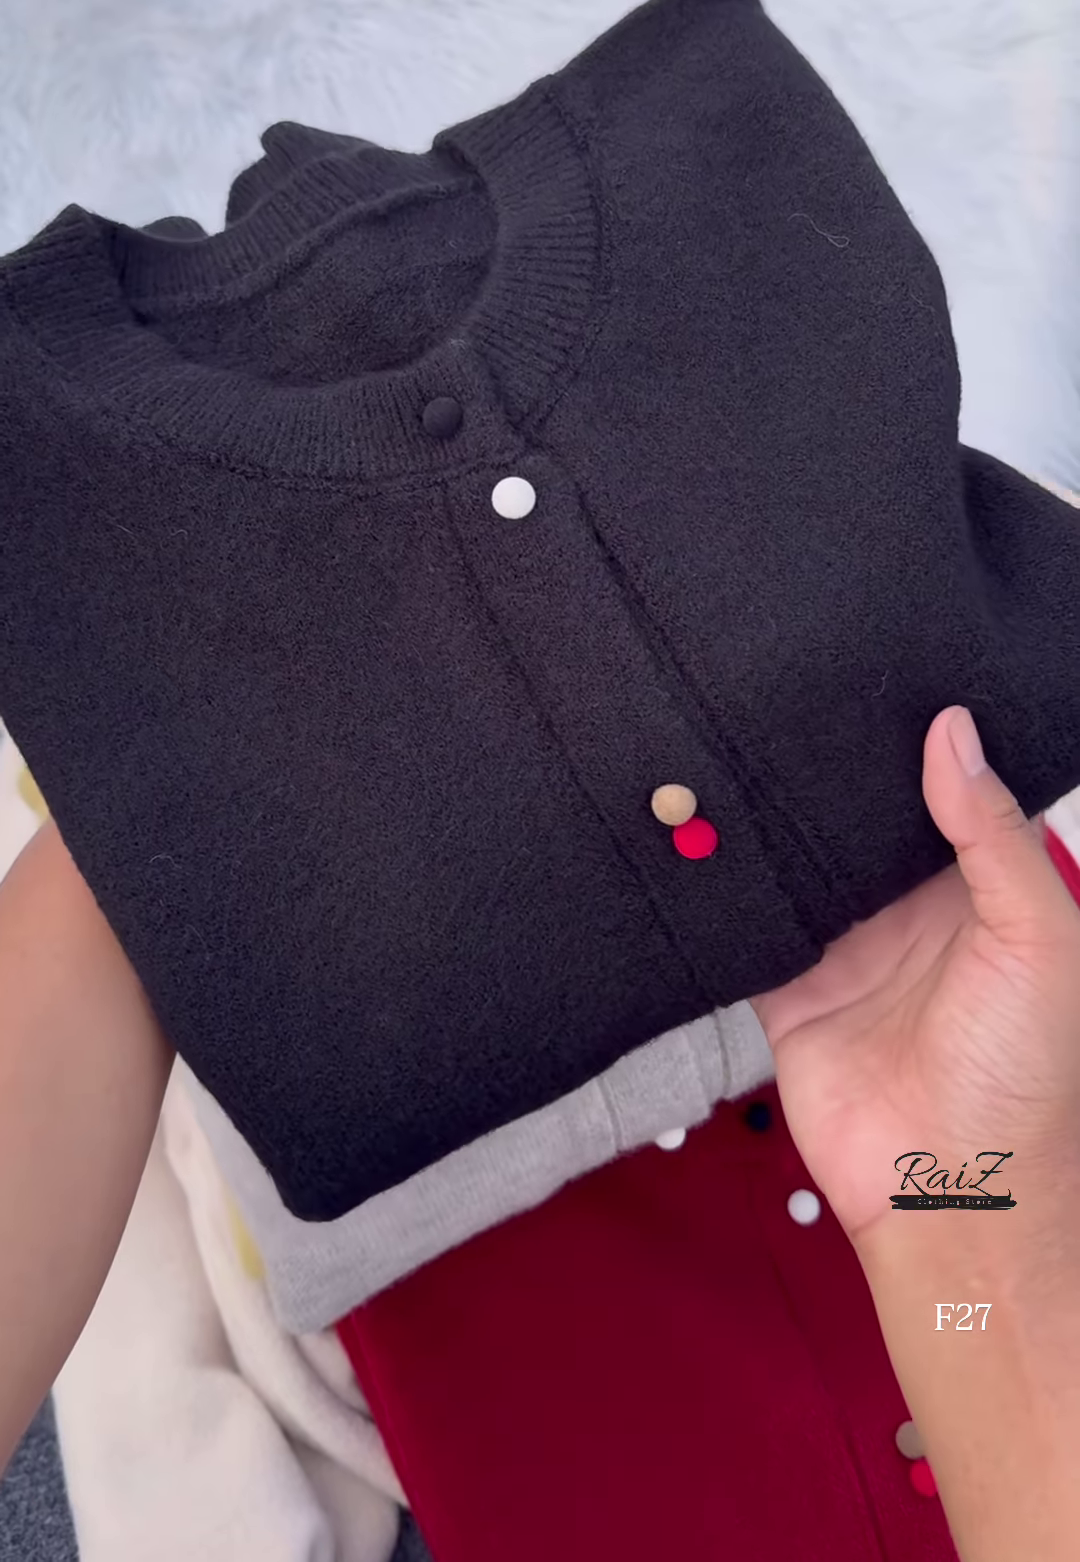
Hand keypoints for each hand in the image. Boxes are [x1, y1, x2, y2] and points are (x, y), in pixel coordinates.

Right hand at [752, 706, 1079, 1247]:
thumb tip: (953, 728)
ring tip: (729, 733)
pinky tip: (693, 829)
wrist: (949, 1197)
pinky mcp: (786, 990)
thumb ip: (991, 835)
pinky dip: (723, 889)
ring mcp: (844, 950)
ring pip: (798, 864)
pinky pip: (747, 927)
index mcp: (976, 894)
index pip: (943, 796)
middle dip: (829, 773)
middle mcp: (906, 915)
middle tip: (784, 686)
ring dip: (771, 823)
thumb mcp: (1038, 939)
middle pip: (859, 823)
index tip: (877, 671)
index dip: (918, 742)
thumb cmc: (1024, 1078)